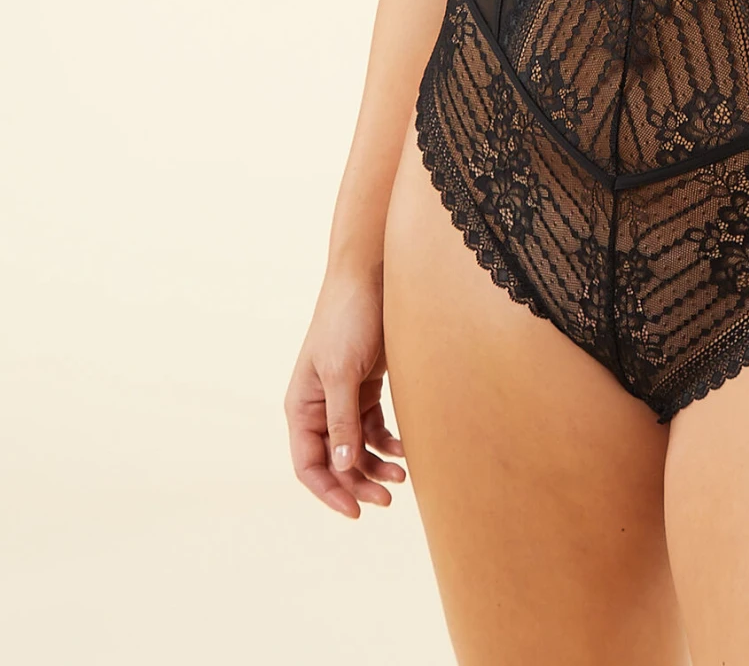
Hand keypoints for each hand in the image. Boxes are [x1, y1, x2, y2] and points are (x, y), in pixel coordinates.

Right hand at [285, 266, 406, 518]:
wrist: (372, 276)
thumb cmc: (348, 320)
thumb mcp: (341, 371)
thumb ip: (341, 419)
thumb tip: (342, 467)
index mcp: (301, 406)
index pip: (309, 464)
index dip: (329, 492)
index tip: (355, 511)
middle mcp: (319, 407)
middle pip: (335, 462)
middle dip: (358, 483)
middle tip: (388, 498)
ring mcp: (344, 397)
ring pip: (357, 447)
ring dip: (376, 465)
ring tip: (403, 478)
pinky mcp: (368, 386)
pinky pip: (374, 427)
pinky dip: (388, 442)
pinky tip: (406, 450)